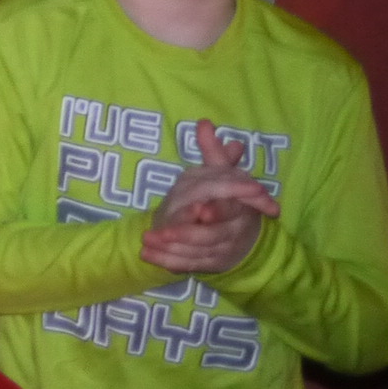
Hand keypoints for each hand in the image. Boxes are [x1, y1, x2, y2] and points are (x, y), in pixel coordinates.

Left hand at [142, 122, 278, 275]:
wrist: (241, 232)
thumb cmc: (229, 197)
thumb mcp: (223, 173)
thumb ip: (213, 153)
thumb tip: (204, 123)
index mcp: (240, 207)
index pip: (231, 209)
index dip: (218, 211)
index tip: (200, 211)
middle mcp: (234, 230)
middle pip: (210, 235)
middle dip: (186, 234)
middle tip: (160, 232)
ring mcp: (223, 250)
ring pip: (197, 252)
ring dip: (170, 249)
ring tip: (146, 241)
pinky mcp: (211, 264)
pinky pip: (188, 265)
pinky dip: (167, 261)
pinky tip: (146, 255)